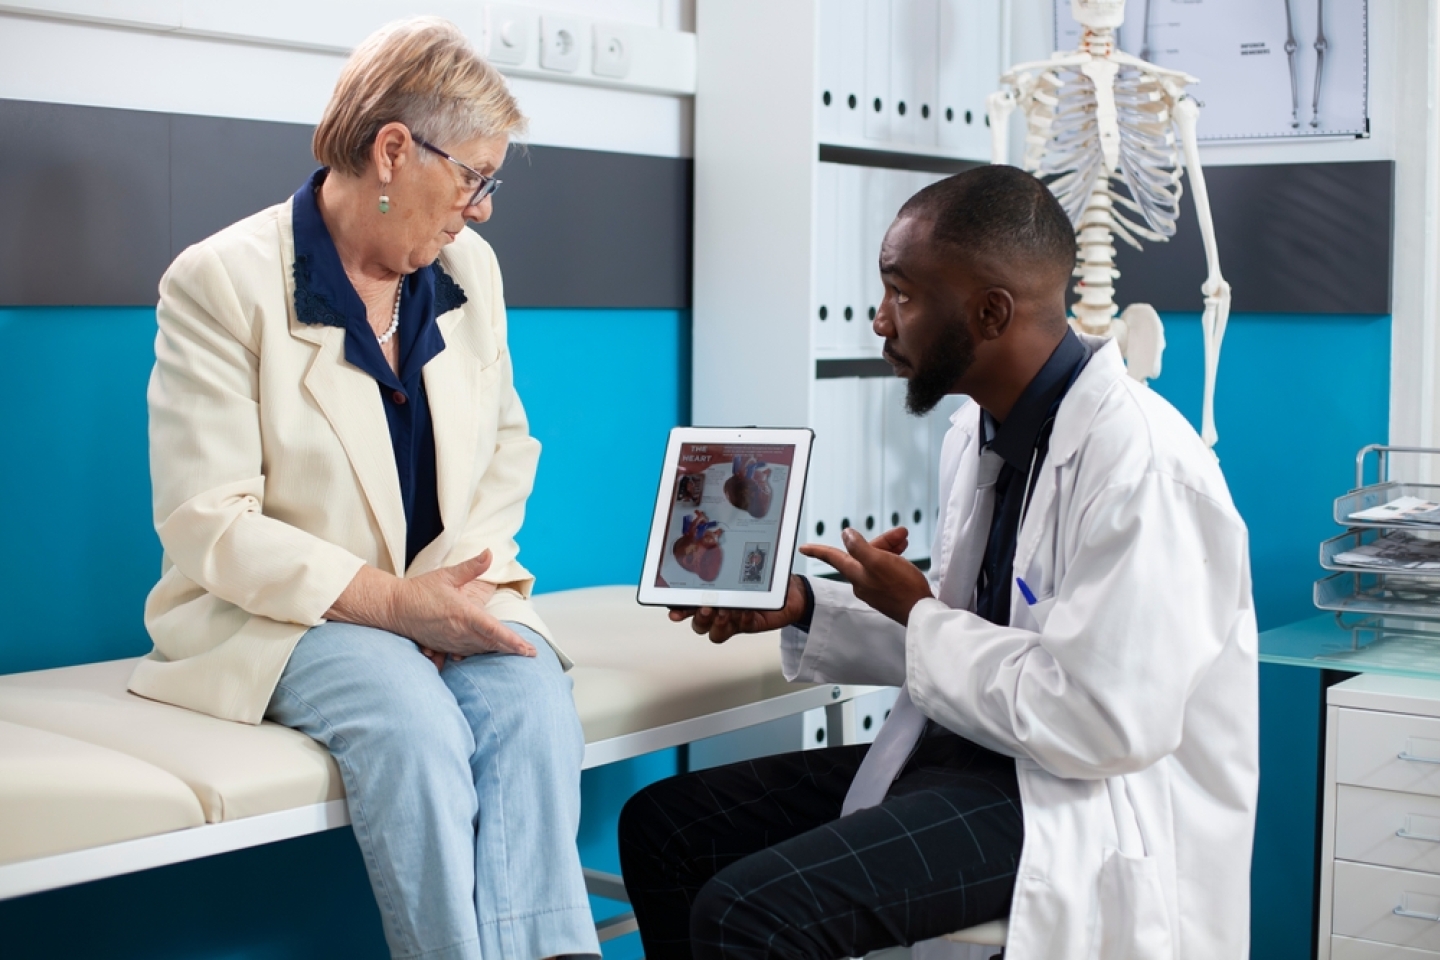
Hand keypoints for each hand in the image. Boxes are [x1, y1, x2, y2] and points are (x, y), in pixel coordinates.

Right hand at [390, 552, 535, 660]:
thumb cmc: (420, 590)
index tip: (527, 649)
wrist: (394, 607)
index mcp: (463, 614)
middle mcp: (459, 632)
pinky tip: (488, 651)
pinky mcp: (444, 647)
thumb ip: (471, 567)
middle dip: (511, 649)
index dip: (512, 641)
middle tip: (530, 653)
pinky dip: (479, 652)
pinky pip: (467, 653)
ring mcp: (451, 642)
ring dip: (497, 652)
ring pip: (480, 650)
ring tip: (516, 652)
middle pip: (491, 644)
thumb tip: (489, 553)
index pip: (494, 631)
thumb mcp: (447, 575)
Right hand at [669, 574, 810, 643]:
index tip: (674, 611)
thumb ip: (726, 565)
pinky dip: (742, 620)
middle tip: (706, 608)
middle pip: (698, 624)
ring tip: (726, 611)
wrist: (788, 589)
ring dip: (718, 623)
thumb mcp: (740, 566)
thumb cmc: (760, 575)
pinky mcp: (748, 625)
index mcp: (710, 596)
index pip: (687, 606)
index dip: (678, 610)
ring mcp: (732, 619)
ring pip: (714, 632)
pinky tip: (746, 611)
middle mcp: (717, 610)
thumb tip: (711, 549)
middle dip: (699, 618)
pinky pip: (740, 628)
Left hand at [800, 527, 931, 625]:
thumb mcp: (878, 561)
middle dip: (880, 540)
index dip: (818, 550)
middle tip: (900, 533)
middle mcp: (862, 582)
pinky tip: (902, 554)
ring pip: (876, 559)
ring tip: (904, 540)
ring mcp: (875, 588)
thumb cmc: (902, 587)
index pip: (833, 557)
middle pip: (862, 553)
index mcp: (856, 574)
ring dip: (889, 547)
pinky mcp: (887, 592)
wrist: (921, 612)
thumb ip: (859, 547)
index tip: (803, 548)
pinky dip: (893, 558)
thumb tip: (846, 534)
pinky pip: (885, 568)